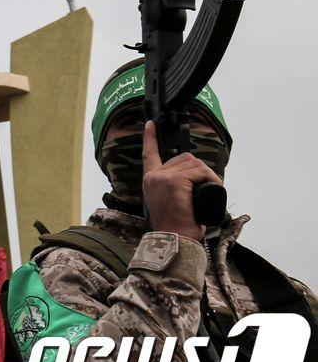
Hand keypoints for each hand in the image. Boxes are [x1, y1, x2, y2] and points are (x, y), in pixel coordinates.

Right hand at [142, 120, 222, 241]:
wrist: (175, 237)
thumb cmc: (176, 225)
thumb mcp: (169, 201)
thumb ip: (173, 186)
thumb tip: (193, 177)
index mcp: (150, 180)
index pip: (148, 154)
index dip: (149, 138)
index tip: (150, 124)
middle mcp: (153, 176)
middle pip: (183, 158)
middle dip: (199, 169)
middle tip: (207, 186)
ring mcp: (163, 177)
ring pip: (194, 164)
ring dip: (207, 175)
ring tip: (210, 191)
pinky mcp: (174, 181)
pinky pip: (200, 172)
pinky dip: (211, 179)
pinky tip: (211, 190)